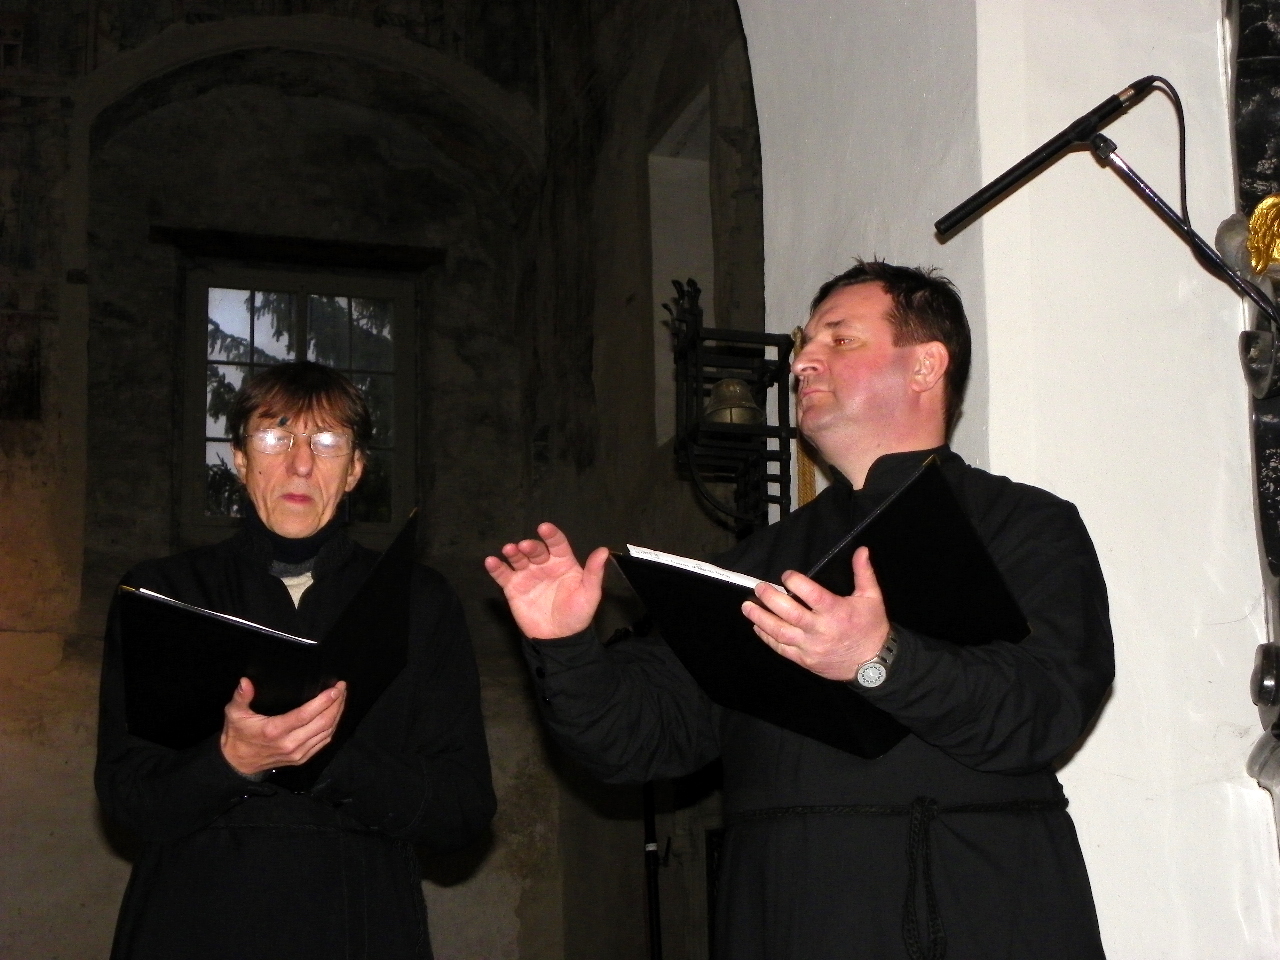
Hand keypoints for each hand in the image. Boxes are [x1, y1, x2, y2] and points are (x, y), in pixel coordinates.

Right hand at [220, 678, 346, 775]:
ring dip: (337, 714)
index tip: (335, 688)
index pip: (306, 714)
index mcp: (275, 730)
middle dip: (336, 703)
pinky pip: (323, 742)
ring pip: (327, 732)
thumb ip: (241, 696)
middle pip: (323, 723)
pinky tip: (335, 715)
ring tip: (341, 697)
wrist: (237, 764)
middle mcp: (290, 743)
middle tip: (342, 688)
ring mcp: (298, 753)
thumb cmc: (237, 735)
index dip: (324, 701)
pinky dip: (333, 727)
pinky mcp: (301, 758)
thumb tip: (245, 682)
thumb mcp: (234, 713)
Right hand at [484, 522, 608, 638]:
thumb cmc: (577, 615)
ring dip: (513, 552)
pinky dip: (496, 567)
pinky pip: (503, 575)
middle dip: (530, 546)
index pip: (557, 544)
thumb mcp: (590, 593)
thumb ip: (594, 572)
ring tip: (509, 550)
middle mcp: (544, 566)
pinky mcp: (513, 588)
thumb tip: (604, 550)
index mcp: (563, 563)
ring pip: (518, 559)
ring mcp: (528, 575)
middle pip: (536, 550)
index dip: (551, 535)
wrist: (559, 639)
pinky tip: (491, 561)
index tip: (544, 528)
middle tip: (525, 546)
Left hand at [741, 546, 890, 681]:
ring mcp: (811, 647)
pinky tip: (757, 626)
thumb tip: (861, 550)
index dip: (795, 582)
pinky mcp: (805, 660)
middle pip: (789, 613)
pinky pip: (781, 649)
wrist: (874, 665)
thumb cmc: (871, 628)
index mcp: (836, 611)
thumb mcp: (872, 598)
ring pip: (780, 632)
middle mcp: (821, 629)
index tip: (786, 575)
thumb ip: (863, 573)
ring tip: (747, 606)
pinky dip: (767, 637)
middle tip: (759, 588)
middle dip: (770, 599)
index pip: (811, 594)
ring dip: (761, 618)